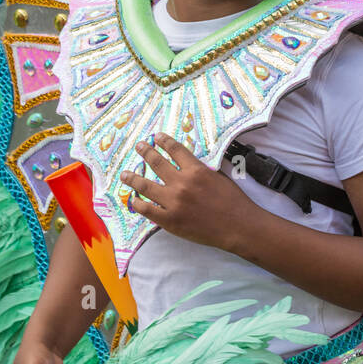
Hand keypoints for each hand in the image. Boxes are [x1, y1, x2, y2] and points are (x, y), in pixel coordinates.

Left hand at [119, 133, 256, 253]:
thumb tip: (186, 165)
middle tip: (139, 146)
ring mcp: (173, 202)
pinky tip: (133, 200)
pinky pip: (147, 210)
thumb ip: (199, 170)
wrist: (238, 226)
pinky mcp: (170, 220)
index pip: (175, 149)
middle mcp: (181, 183)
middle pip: (157, 163)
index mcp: (195, 170)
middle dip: (146, 152)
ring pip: (145, 186)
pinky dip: (138, 204)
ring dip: (133, 178)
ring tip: (125, 174)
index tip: (156, 136)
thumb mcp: (218, 177)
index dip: (164, 141)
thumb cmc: (232, 201)